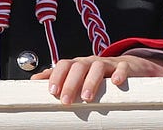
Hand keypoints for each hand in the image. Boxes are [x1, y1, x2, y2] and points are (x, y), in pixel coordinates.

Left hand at [31, 53, 162, 104]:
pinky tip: (116, 83)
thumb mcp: (78, 75)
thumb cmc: (98, 74)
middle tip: (66, 100)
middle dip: (71, 83)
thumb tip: (34, 81)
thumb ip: (57, 77)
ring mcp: (109, 63)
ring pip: (98, 66)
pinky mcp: (126, 67)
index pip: (64, 65)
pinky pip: (123, 67)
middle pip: (79, 66)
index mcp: (78, 64)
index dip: (57, 76)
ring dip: (91, 81)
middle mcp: (91, 62)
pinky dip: (120, 74)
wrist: (128, 67)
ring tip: (87, 97)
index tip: (52, 91)